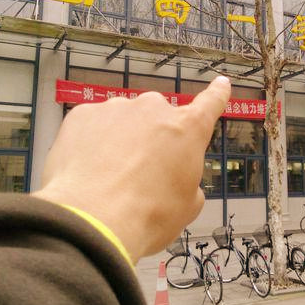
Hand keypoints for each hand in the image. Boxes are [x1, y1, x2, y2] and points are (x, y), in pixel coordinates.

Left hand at [33, 76, 230, 261]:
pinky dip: (92, 142)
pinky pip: (93, 125)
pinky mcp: (82, 114)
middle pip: (158, 117)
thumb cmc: (150, 216)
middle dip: (153, 137)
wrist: (94, 221)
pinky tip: (88, 169)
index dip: (217, 94)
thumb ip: (187, 181)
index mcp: (187, 129)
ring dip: (121, 139)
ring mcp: (116, 108)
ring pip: (123, 120)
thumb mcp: (187, 206)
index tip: (221, 83)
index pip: (210, 104)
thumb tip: (175, 179)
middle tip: (142, 171)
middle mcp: (154, 109)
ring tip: (109, 176)